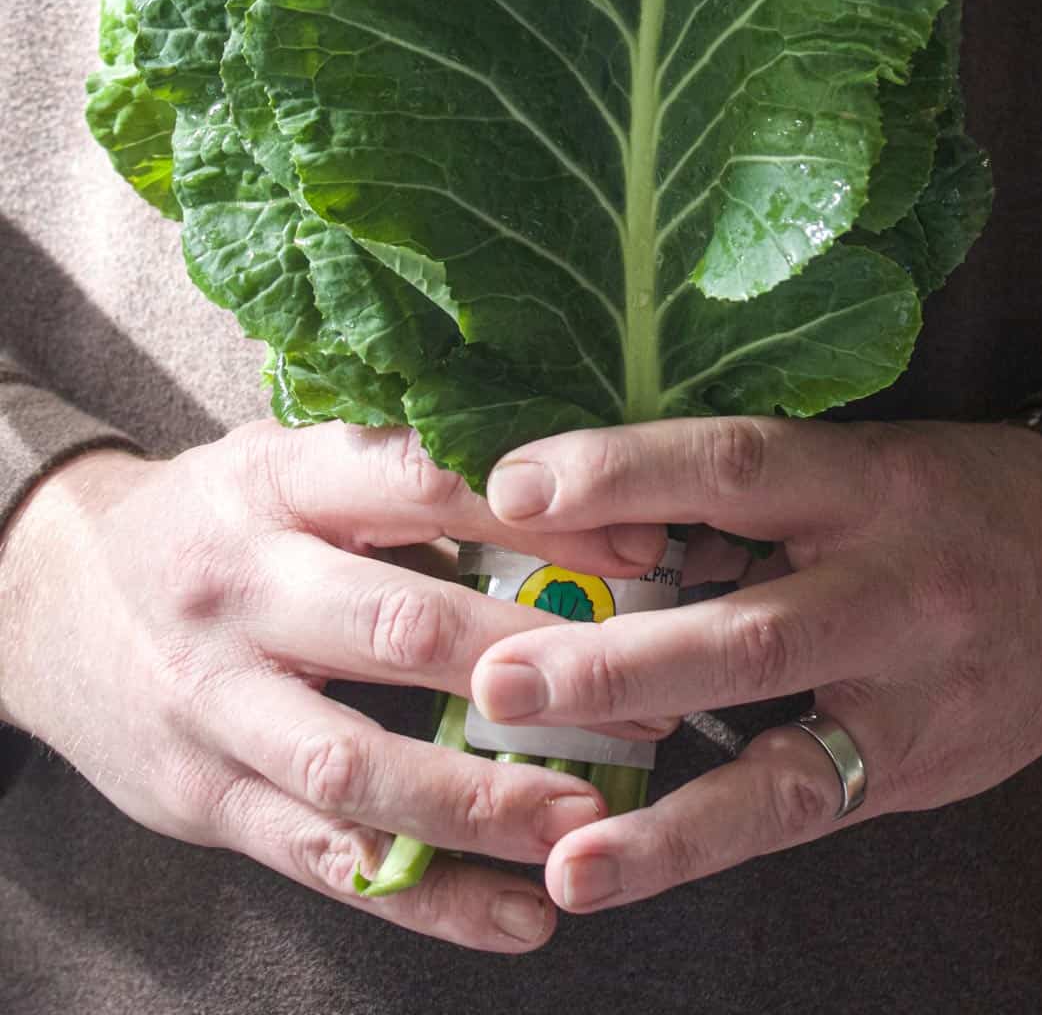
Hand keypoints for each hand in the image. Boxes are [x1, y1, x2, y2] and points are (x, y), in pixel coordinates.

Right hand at [0, 420, 666, 951]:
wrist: (48, 593)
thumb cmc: (213, 520)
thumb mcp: (285, 461)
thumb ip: (399, 474)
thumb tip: (574, 482)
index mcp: (276, 480)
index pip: (420, 484)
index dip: (538, 519)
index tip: (642, 547)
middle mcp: (242, 586)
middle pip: (396, 626)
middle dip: (529, 667)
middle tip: (646, 696)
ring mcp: (216, 700)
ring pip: (357, 764)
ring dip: (481, 801)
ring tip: (585, 819)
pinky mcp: (203, 796)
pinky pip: (323, 858)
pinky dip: (425, 897)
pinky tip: (515, 916)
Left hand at [472, 415, 1041, 912]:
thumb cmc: (939, 498)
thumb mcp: (860, 458)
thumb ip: (744, 484)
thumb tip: (581, 496)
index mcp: (865, 480)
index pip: (736, 464)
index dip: (624, 470)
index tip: (512, 484)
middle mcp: (891, 583)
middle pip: (750, 625)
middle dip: (618, 658)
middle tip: (498, 674)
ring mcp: (904, 686)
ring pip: (774, 740)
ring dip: (650, 791)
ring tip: (548, 825)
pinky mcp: (903, 766)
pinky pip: (791, 809)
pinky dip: (688, 845)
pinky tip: (596, 872)